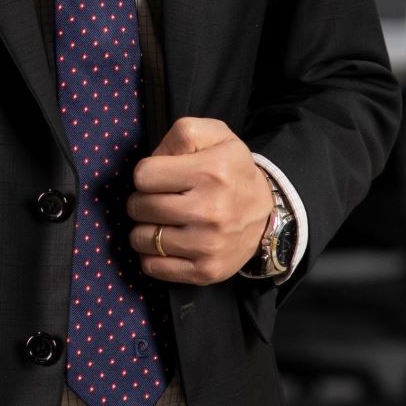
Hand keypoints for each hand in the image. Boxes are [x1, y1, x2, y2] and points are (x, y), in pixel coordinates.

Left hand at [124, 116, 270, 284]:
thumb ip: (181, 135)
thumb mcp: (216, 136)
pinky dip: (152, 256)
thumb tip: (153, 158)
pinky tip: (167, 243)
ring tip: (164, 222)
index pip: (143, 176)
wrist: (267, 213)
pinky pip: (153, 267)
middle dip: (142, 201)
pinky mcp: (205, 270)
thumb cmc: (231, 171)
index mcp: (211, 172)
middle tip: (161, 200)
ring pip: (141, 239)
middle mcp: (210, 210)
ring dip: (145, 229)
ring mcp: (207, 245)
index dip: (148, 174)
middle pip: (138, 207)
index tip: (162, 177)